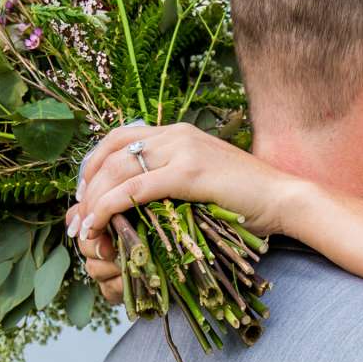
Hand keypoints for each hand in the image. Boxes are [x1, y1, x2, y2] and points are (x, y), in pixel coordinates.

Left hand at [67, 123, 302, 256]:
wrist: (284, 200)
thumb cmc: (246, 200)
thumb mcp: (201, 182)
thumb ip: (171, 182)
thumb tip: (138, 201)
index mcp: (176, 133)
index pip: (118, 138)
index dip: (93, 164)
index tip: (84, 195)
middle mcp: (175, 134)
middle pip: (111, 153)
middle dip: (86, 187)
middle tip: (78, 218)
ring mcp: (183, 151)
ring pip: (118, 170)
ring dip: (93, 201)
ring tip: (84, 229)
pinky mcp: (190, 174)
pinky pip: (135, 188)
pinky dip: (109, 207)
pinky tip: (99, 225)